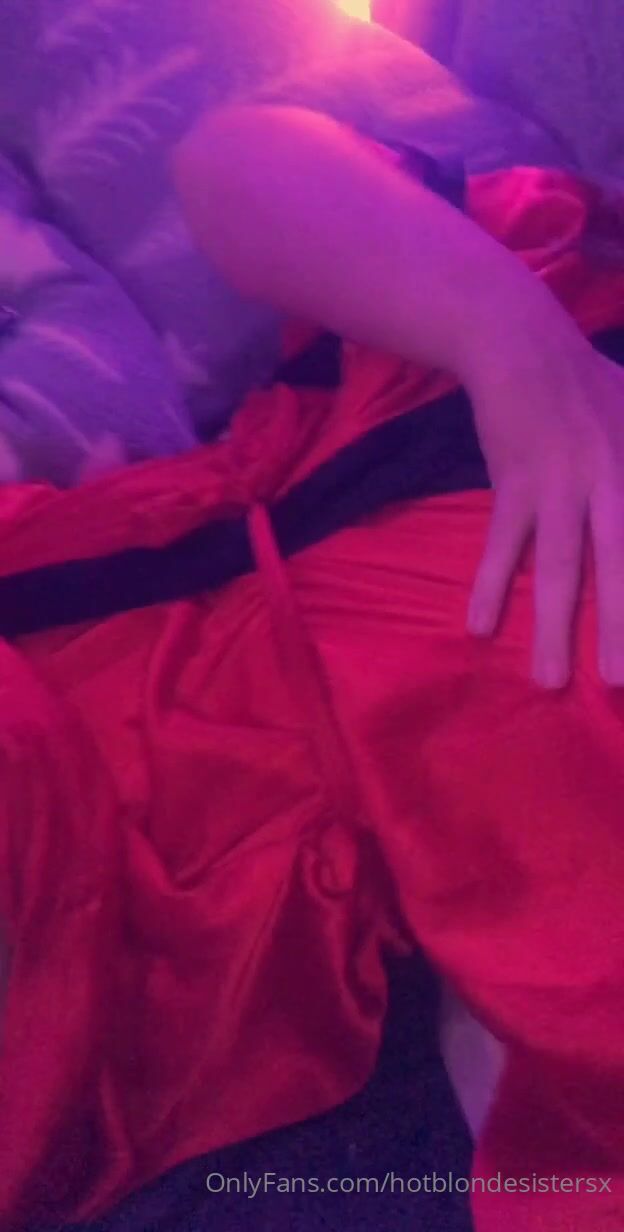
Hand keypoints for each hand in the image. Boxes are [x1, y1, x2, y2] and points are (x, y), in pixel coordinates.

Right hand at [466, 304, 623, 687]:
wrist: (523, 344)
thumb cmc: (592, 384)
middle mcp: (614, 478)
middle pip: (621, 565)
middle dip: (621, 628)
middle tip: (620, 685)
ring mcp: (563, 482)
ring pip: (560, 567)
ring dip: (554, 627)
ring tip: (549, 683)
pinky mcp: (516, 481)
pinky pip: (501, 544)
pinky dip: (488, 584)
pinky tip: (476, 628)